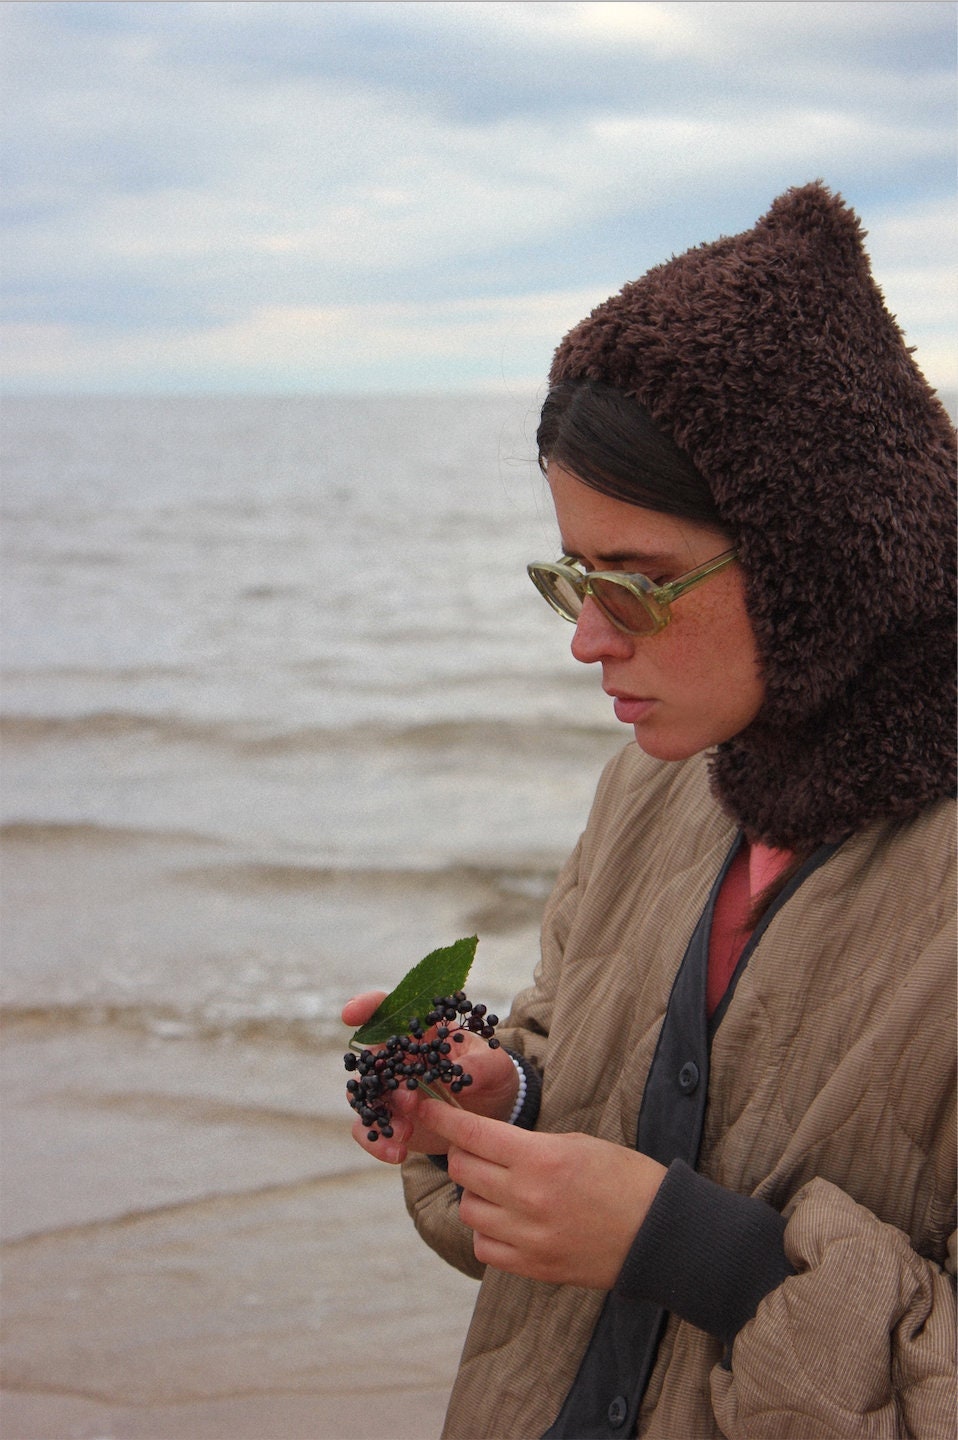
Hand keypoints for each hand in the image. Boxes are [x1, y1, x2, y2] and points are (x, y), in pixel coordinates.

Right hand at [340, 992, 519, 1165]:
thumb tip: (460, 1076)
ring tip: (407, 1132)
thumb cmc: (491, 1078)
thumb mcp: (495, 1067)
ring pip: (363, 1096)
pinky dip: (376, 1142)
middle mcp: (397, 1057)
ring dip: (378, 1114)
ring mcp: (389, 1089)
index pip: (387, 1010)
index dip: (366, 1007)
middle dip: (380, 1078)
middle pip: (369, 1059)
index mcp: (419, 1032)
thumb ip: (481, 1066)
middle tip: (409, 1100)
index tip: (351, 1014)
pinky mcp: (389, 1118)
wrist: (492, 1116)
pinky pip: (367, 1129)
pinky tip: (398, 1153)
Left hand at [425, 1103, 666, 1289]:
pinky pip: (485, 1247)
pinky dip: (488, 1231)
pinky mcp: (533, 1267)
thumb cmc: (625, 1179)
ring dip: (476, 1193)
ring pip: (469, 1209)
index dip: (442, 1116)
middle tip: (477, 1148)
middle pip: (463, 1170)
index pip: (472, 1133)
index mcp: (540, 1158)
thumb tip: (489, 1144)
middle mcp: (527, 1199)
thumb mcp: (576, 1144)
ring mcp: (528, 1238)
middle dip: (463, 1153)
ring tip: (500, 1186)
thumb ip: (528, 1146)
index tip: (423, 1105)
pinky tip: (508, 1220)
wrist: (661, 1234)